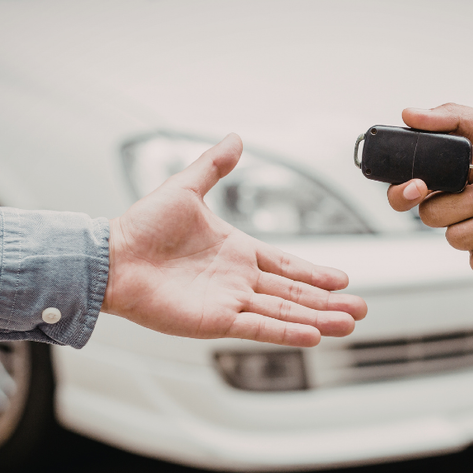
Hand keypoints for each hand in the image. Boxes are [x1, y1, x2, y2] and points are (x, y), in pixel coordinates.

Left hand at [103, 134, 366, 346]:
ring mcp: (229, 301)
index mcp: (237, 251)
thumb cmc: (142, 225)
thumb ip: (214, 166)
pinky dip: (286, 332)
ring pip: (283, 312)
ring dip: (317, 319)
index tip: (342, 279)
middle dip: (328, 302)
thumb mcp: (186, 187)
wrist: (112, 256)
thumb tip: (235, 137)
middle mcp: (238, 279)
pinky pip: (258, 327)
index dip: (314, 273)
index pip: (286, 264)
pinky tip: (313, 336)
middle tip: (360, 308)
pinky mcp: (215, 320)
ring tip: (349, 324)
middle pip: (293, 294)